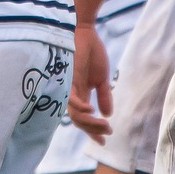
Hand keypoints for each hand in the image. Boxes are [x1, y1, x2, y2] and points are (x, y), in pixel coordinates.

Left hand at [67, 24, 113, 139]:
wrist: (84, 32)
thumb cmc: (91, 52)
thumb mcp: (101, 78)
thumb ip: (103, 96)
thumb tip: (108, 114)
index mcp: (78, 94)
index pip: (83, 118)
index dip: (92, 131)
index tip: (104, 141)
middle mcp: (71, 94)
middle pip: (78, 120)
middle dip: (93, 129)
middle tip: (107, 132)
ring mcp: (67, 87)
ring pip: (75, 113)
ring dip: (90, 122)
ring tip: (104, 125)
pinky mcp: (67, 78)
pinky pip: (70, 98)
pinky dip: (79, 107)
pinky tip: (90, 111)